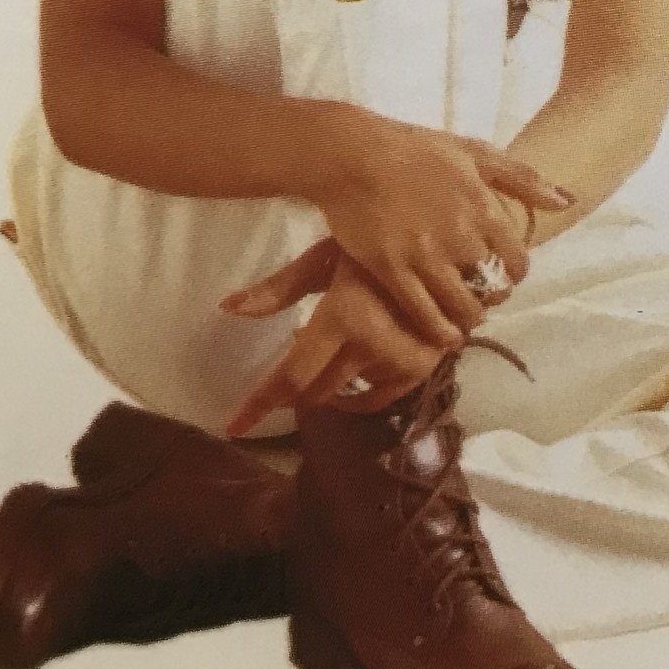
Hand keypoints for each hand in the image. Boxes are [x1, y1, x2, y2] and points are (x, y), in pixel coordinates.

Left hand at [225, 250, 447, 436]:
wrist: (441, 244)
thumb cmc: (374, 242)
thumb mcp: (325, 258)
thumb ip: (278, 289)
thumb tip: (227, 309)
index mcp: (344, 317)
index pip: (291, 377)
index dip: (259, 405)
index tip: (234, 427)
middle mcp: (374, 346)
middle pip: (316, 391)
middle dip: (293, 390)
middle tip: (284, 373)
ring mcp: (402, 361)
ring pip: (346, 394)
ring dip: (326, 383)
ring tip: (324, 353)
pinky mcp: (424, 368)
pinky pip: (378, 399)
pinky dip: (356, 392)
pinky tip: (349, 370)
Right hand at [294, 106, 567, 344]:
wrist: (352, 154)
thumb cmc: (414, 149)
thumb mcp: (473, 152)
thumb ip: (521, 178)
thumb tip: (568, 200)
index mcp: (482, 207)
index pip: (518, 262)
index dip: (514, 276)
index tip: (501, 277)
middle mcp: (459, 235)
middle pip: (493, 289)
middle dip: (490, 298)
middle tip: (479, 299)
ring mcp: (424, 255)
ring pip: (461, 308)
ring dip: (467, 319)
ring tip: (461, 318)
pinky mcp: (391, 270)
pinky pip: (424, 314)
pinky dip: (438, 331)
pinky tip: (441, 334)